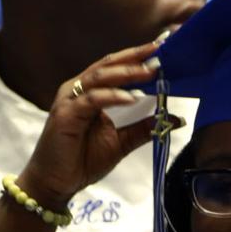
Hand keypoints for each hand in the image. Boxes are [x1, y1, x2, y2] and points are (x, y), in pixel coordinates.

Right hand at [17, 39, 171, 208]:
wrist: (56, 182)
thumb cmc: (83, 160)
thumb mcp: (121, 142)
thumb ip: (144, 128)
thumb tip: (174, 120)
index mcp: (92, 92)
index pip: (116, 68)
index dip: (138, 58)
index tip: (163, 49)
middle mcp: (79, 90)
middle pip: (109, 65)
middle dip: (135, 57)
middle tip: (159, 52)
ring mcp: (70, 100)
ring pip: (100, 77)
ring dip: (127, 72)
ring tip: (150, 70)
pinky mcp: (66, 114)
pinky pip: (92, 100)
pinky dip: (112, 97)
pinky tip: (131, 98)